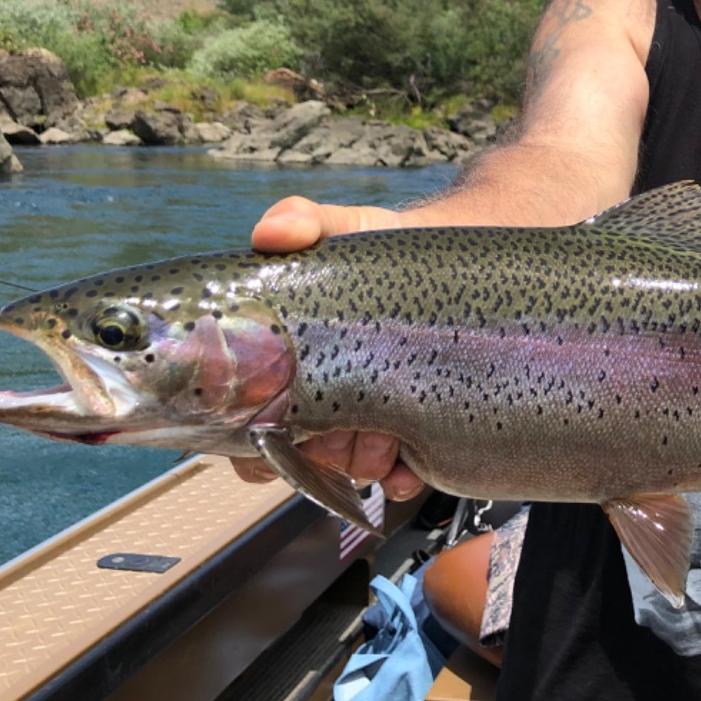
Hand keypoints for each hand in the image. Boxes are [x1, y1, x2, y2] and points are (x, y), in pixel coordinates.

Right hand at [237, 198, 419, 491]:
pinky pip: (398, 478)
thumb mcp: (342, 229)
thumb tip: (272, 231)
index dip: (251, 439)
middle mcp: (317, 404)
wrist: (458, 261)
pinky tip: (412, 461)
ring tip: (387, 431)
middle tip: (346, 424)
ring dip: (363, 460)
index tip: (279, 419)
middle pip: (296, 459)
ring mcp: (365, 422)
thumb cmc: (382, 251)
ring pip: (348, 470)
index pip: (242, 428)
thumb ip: (302, 222)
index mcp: (283, 369)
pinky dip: (402, 477)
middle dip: (318, 450)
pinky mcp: (413, 432)